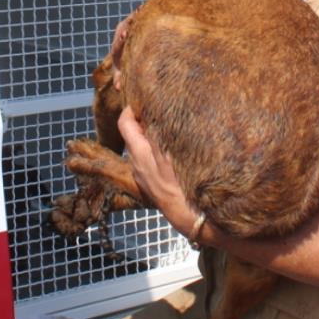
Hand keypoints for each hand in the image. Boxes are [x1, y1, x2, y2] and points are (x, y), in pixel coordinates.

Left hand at [117, 107, 202, 237]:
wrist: (193, 218)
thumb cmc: (183, 184)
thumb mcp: (170, 153)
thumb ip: (158, 132)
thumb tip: (151, 113)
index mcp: (138, 154)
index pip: (125, 123)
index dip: (132, 109)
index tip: (145, 100)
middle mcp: (136, 166)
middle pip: (133, 136)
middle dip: (142, 123)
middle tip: (159, 112)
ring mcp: (144, 178)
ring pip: (141, 150)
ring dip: (150, 139)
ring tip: (168, 131)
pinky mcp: (152, 187)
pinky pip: (150, 163)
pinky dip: (156, 154)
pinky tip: (172, 155)